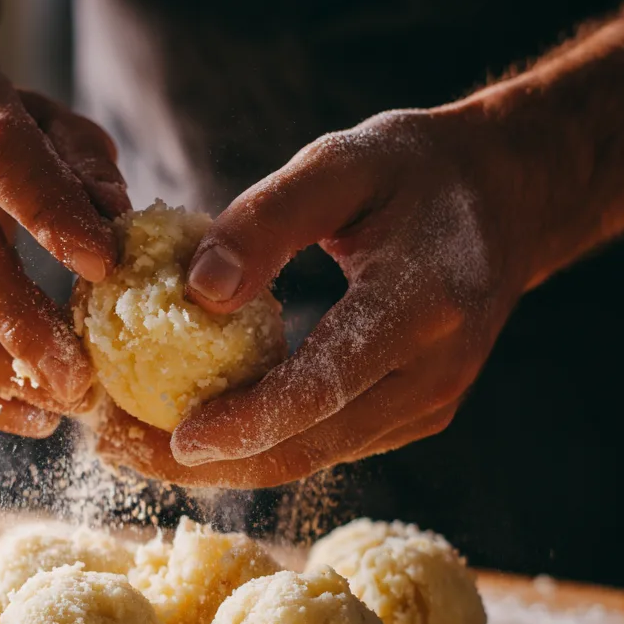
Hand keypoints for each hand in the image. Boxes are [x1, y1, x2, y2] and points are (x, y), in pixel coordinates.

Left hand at [150, 104, 540, 486]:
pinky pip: (328, 441)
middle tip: (117, 448)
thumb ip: (268, 220)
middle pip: (312, 443)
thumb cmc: (412, 168)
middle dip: (212, 461)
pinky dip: (258, 442)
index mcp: (420, 307)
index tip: (176, 439)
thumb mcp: (339, 163)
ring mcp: (429, 404)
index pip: (327, 385)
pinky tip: (187, 426)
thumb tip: (197, 290)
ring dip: (224, 461)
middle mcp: (432, 374)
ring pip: (316, 456)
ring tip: (129, 442)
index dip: (249, 421)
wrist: (507, 197)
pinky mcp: (414, 414)